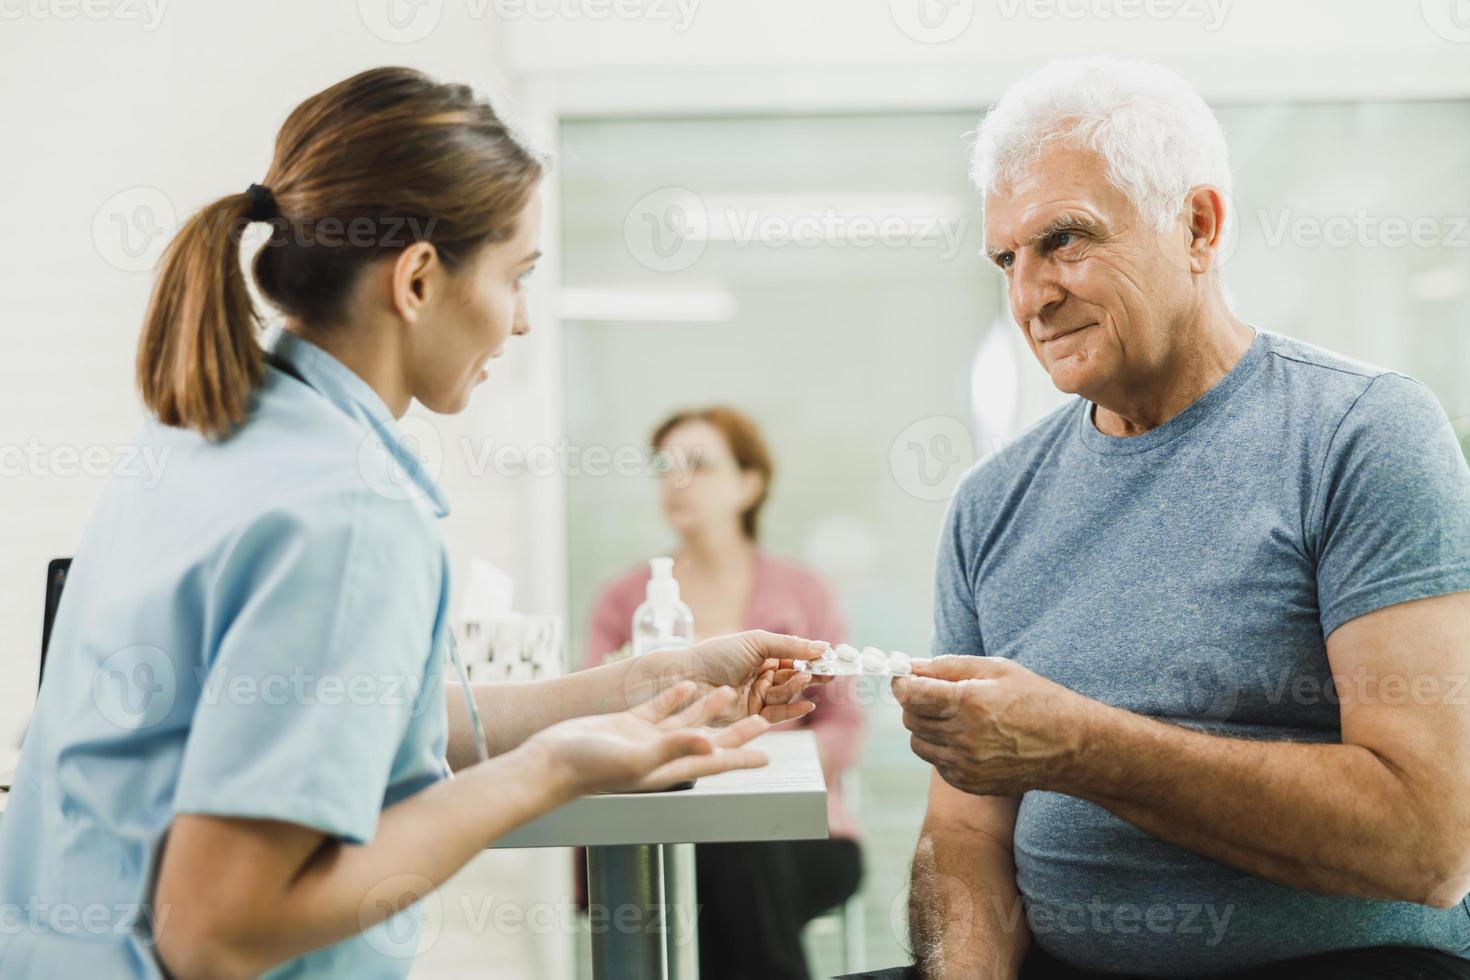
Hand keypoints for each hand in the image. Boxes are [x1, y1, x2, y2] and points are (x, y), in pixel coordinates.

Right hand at [531, 681, 773, 795]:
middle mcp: (662, 754)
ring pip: (686, 720)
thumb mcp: (634, 759)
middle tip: (764, 720)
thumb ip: (672, 749)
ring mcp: (645, 738)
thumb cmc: (589, 768)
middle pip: (709, 741)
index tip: (767, 756)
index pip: (715, 762)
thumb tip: (710, 744)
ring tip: (729, 692)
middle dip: (737, 731)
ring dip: (708, 707)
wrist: (551, 761)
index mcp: (668, 767)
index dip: (741, 758)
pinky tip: (686, 685)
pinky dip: (674, 697)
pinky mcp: (628, 724)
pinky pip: (659, 708)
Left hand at [639, 630, 830, 726]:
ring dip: (799, 687)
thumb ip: (791, 645)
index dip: (813, 659)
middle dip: (812, 674)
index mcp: (762, 655)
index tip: (832, 659)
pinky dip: (793, 710)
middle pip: (795, 677)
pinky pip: (778, 714)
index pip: (795, 657)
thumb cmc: (716, 654)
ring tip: (807, 678)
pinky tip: (807, 704)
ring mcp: (756, 696)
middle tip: (829, 672)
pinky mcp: (751, 717)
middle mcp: (761, 676)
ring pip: (787, 695)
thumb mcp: (757, 642)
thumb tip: (823, 647)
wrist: (687, 679)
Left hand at [893, 655, 1090, 795]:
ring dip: (926, 727)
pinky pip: (937, 763)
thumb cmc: (1036, 699)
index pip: (911, 694)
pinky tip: (967, 738)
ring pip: (919, 743)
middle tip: (931, 694)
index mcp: (970, 702)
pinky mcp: (970, 783)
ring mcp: (966, 764)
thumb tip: (911, 665)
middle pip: (910, 719)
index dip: (901, 683)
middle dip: (914, 703)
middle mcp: (964, 737)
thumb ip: (949, 666)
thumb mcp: (997, 669)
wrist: (1070, 746)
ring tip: (953, 717)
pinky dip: (942, 749)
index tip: (902, 677)